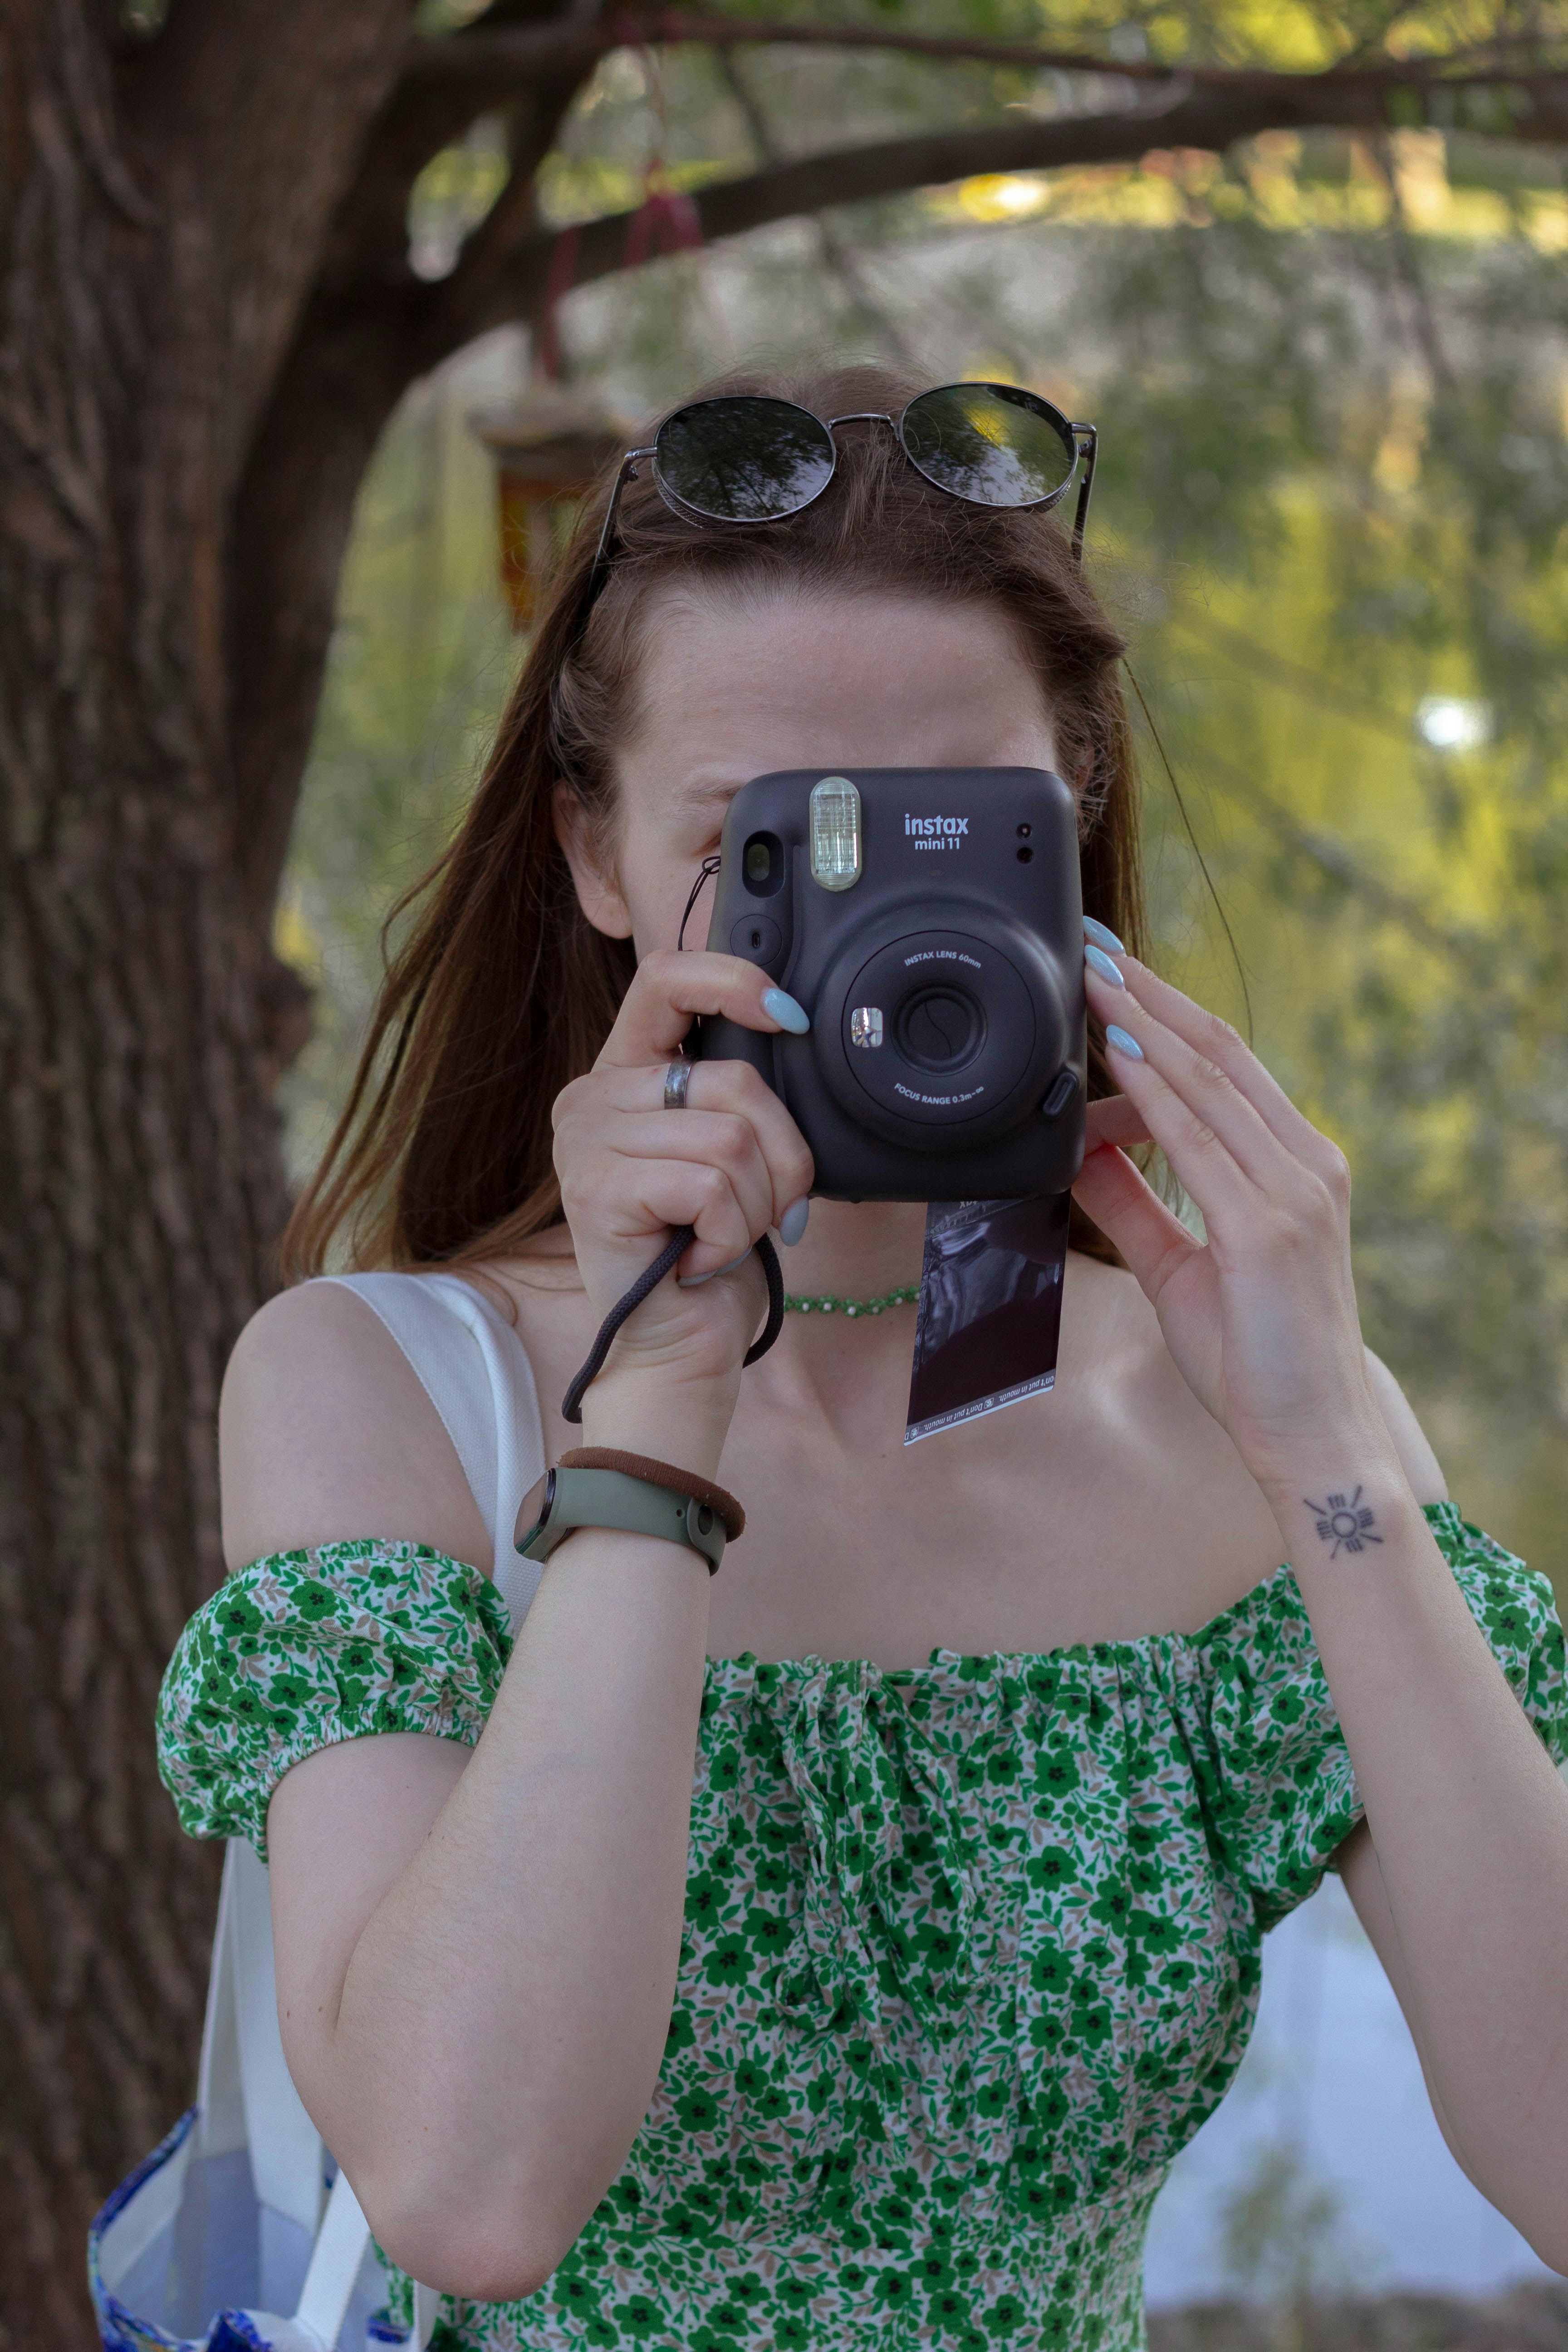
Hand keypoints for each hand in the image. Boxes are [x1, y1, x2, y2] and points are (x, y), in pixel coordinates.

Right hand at [552, 951, 814, 1394]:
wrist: (676, 1348)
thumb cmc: (709, 1252)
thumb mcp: (729, 1153)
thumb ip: (738, 1095)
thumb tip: (791, 1030)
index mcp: (625, 1075)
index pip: (666, 977)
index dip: (734, 981)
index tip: (789, 1018)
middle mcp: (592, 1097)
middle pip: (735, 1080)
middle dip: (783, 1154)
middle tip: (767, 1209)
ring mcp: (585, 1141)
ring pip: (732, 1138)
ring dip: (757, 1205)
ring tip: (725, 1238)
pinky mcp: (596, 1190)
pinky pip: (709, 1186)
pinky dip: (729, 1234)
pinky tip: (700, 1259)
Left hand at [1072, 950, 1391, 1498]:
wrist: (1310, 1438)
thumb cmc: (1256, 1359)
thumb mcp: (1180, 1269)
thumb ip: (1135, 1207)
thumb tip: (1084, 1151)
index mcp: (1294, 1167)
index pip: (1225, 1066)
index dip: (1167, 1010)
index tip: (1114, 970)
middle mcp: (1305, 1165)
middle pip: (1218, 1053)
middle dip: (1151, 994)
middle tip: (1093, 945)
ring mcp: (1293, 1193)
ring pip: (1209, 1083)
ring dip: (1144, 1022)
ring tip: (1091, 977)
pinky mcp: (1268, 1229)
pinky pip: (1196, 1141)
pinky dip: (1152, 1090)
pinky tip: (1113, 1050)